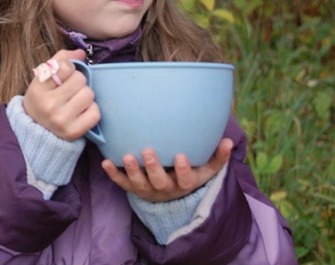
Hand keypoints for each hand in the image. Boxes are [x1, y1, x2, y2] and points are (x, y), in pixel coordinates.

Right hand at [23, 49, 99, 140]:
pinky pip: (95, 112)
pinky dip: (91, 110)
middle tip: (69, 90)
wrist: (37, 130)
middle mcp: (48, 105)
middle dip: (78, 82)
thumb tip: (81, 53)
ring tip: (74, 101)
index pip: (65, 66)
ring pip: (89, 94)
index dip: (69, 68)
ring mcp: (61, 120)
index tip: (63, 76)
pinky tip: (80, 112)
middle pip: (80, 79)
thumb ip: (60, 60)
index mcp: (37, 89)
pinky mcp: (73, 132)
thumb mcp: (43, 78)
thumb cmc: (43, 98)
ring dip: (85, 95)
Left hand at [101, 138, 233, 201]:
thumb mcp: (207, 168)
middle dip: (154, 168)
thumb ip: (218, 156)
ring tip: (126, 156)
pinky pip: (122, 183)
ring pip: (139, 184)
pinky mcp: (133, 187)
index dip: (183, 170)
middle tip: (148, 152)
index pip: (185, 180)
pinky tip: (105, 163)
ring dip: (132, 171)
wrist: (172, 193)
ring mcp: (147, 189)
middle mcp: (165, 189)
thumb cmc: (191, 173)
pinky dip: (113, 174)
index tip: (181, 156)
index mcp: (184, 184)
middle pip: (159, 182)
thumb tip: (229, 141)